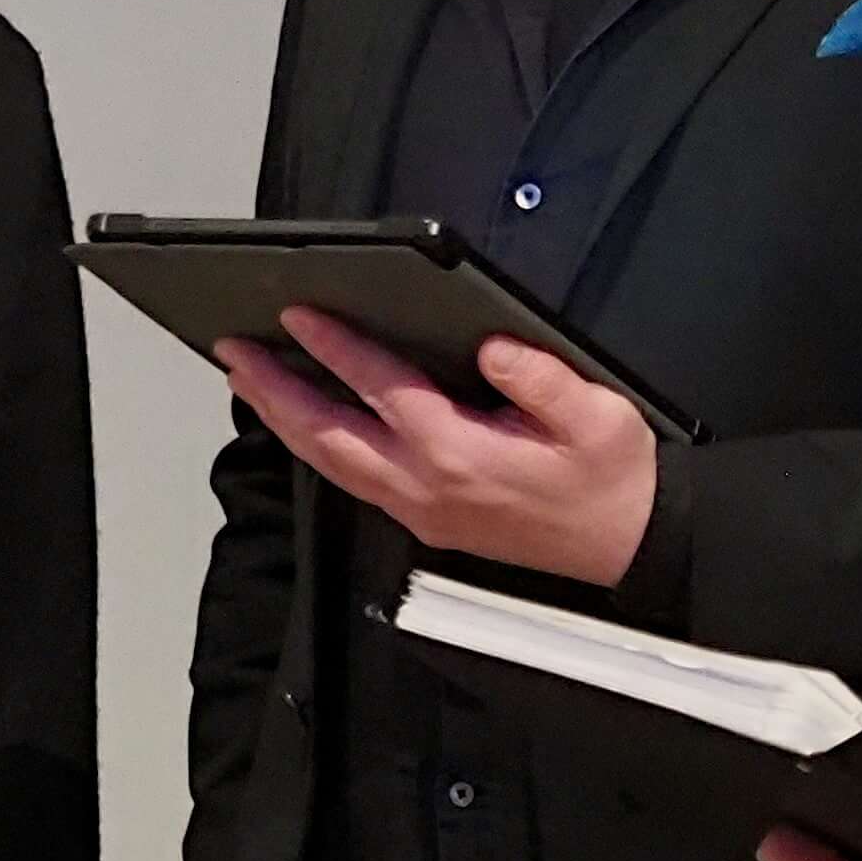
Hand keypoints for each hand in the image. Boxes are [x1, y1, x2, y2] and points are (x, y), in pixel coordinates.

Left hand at [219, 312, 656, 588]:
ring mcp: (420, 509)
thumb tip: (491, 347)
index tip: (297, 314)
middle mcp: (427, 486)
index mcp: (461, 454)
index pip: (382, 389)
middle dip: (275, 391)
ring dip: (284, 422)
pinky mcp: (426, 520)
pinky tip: (305, 424)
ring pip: (331, 464)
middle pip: (329, 435)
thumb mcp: (598, 416)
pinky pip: (352, 480)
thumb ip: (542, 379)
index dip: (336, 348)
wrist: (628, 546)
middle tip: (233, 351)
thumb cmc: (613, 479)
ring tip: (249, 381)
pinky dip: (316, 447)